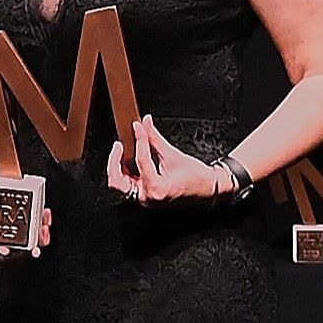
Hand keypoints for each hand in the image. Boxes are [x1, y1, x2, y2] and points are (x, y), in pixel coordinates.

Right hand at [0, 196, 52, 259]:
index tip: (4, 250)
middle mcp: (4, 244)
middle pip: (16, 252)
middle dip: (26, 251)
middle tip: (34, 249)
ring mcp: (18, 240)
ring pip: (31, 245)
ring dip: (40, 240)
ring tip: (43, 229)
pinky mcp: (31, 234)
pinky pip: (40, 235)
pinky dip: (44, 227)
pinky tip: (45, 215)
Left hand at [106, 114, 227, 207]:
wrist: (208, 190)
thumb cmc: (196, 178)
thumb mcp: (173, 154)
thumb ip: (155, 138)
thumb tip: (145, 123)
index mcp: (156, 188)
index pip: (140, 159)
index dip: (139, 139)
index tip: (138, 127)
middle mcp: (147, 197)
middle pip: (117, 182)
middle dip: (114, 162)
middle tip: (119, 145)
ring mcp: (145, 199)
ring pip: (120, 185)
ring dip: (117, 168)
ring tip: (121, 152)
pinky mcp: (145, 196)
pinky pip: (128, 185)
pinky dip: (125, 173)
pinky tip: (128, 161)